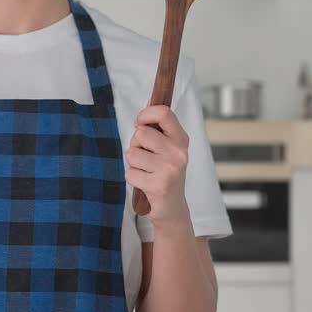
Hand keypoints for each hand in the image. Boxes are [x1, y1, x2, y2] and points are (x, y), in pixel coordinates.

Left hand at [124, 105, 190, 230]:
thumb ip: (158, 128)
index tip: (140, 123)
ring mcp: (170, 169)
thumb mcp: (167, 148)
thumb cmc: (165, 173)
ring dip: (134, 163)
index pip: (164, 113)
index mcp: (181, 139)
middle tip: (146, 157)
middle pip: (141, 133)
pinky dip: (133, 178)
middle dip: (136, 144)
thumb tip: (148, 104)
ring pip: (132, 153)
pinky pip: (130, 172)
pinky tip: (145, 183)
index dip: (146, 114)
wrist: (172, 208)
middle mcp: (179, 153)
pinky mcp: (159, 185)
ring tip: (146, 171)